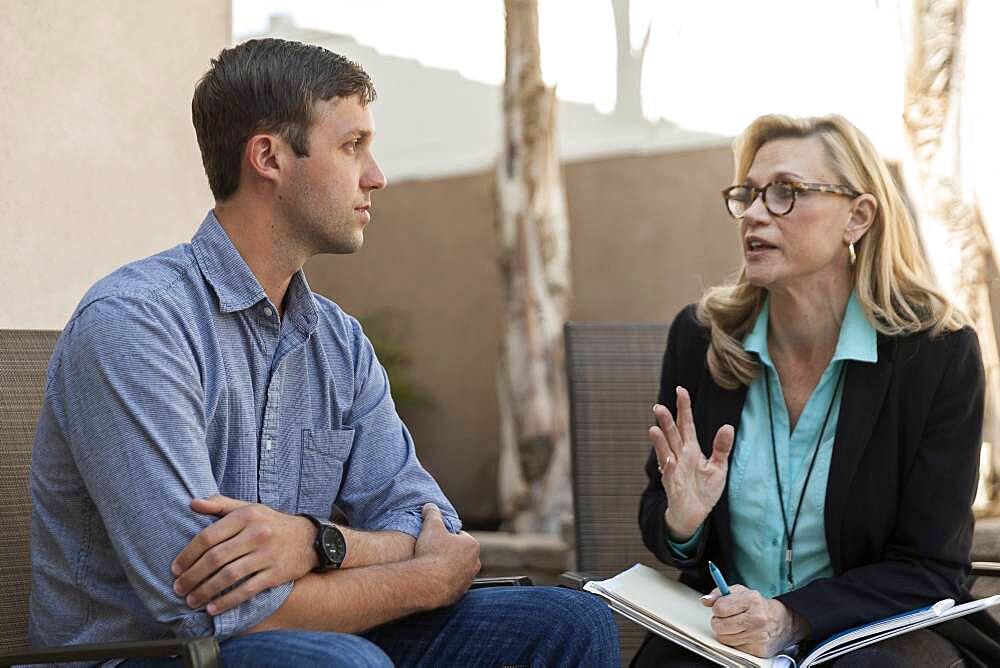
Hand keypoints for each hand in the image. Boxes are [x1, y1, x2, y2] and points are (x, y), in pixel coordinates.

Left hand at [171, 495, 316, 614]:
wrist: (311, 539)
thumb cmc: (272, 523)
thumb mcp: (249, 508)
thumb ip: (221, 504)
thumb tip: (192, 503)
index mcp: (246, 516)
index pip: (208, 536)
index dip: (188, 555)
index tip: (175, 568)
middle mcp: (256, 533)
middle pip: (215, 558)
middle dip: (192, 576)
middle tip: (179, 589)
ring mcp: (267, 554)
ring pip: (228, 576)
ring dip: (205, 591)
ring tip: (192, 600)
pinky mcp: (276, 573)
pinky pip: (247, 590)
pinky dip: (227, 601)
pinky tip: (213, 608)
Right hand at [413, 503, 480, 607]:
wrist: (427, 582)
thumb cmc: (432, 553)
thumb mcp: (431, 526)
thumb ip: (432, 513)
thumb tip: (429, 505)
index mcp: (472, 545)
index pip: (459, 537)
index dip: (446, 537)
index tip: (435, 540)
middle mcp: (475, 563)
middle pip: (460, 554)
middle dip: (448, 553)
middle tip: (432, 553)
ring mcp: (468, 580)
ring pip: (457, 570)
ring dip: (447, 568)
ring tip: (431, 567)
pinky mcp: (459, 594)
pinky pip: (452, 584)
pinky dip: (444, 581)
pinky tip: (432, 579)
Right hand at [650, 386, 733, 539]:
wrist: (694, 514)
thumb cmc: (704, 489)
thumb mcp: (718, 467)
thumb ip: (721, 448)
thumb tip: (728, 426)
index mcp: (691, 449)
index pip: (686, 424)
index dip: (683, 407)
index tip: (680, 389)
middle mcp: (680, 456)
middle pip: (672, 434)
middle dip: (666, 421)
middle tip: (659, 406)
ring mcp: (674, 470)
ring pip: (666, 451)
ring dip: (660, 441)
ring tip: (654, 428)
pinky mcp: (673, 485)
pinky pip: (670, 475)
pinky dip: (668, 467)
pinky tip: (668, 459)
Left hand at [701, 585, 805, 657]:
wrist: (782, 621)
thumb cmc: (757, 605)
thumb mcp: (740, 592)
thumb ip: (720, 593)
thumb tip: (705, 600)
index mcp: (752, 600)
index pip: (720, 608)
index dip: (717, 608)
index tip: (721, 607)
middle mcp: (757, 619)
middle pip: (719, 626)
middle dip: (719, 621)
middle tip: (727, 618)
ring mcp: (758, 636)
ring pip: (724, 638)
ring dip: (726, 632)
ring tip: (736, 625)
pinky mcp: (758, 650)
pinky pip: (734, 647)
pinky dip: (735, 641)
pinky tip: (743, 634)